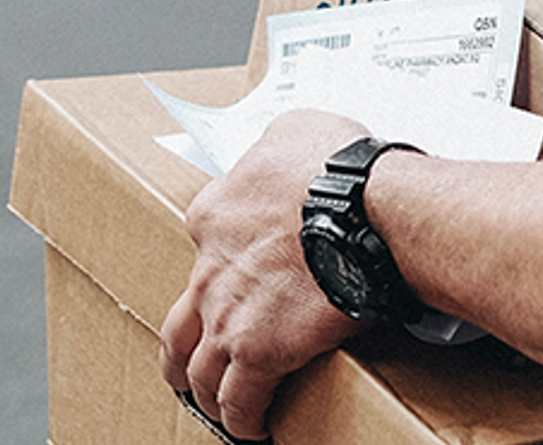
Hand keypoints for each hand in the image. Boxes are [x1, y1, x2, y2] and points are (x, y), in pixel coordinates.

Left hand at [158, 109, 375, 439]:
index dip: (222, 265)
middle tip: (196, 363)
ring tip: (220, 405)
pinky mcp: (258, 351)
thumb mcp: (298, 127)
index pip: (204, 246)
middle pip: (181, 321)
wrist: (361, 207)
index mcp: (215, 213)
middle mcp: (210, 267)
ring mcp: (228, 313)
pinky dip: (243, 418)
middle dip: (184, 349)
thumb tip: (287, 148)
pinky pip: (240, 399)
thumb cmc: (340, 166)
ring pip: (196, 368)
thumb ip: (278, 142)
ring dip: (205, 390)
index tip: (240, 277)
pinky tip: (253, 427)